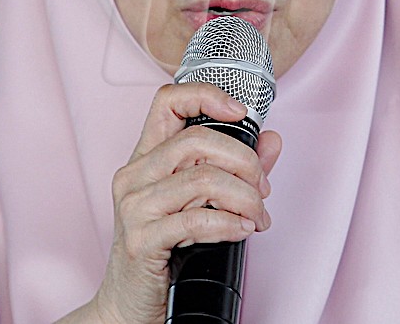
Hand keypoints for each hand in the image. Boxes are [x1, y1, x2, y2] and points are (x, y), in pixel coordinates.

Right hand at [62, 81, 280, 323]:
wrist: (128, 305)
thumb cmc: (164, 252)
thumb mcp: (200, 202)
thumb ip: (236, 169)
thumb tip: (272, 140)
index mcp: (146, 157)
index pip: (167, 101)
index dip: (206, 96)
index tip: (240, 112)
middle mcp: (134, 175)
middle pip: (197, 139)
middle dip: (243, 161)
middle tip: (261, 188)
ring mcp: (134, 206)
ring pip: (202, 179)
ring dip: (244, 198)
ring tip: (256, 217)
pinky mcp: (140, 239)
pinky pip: (196, 220)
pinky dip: (229, 224)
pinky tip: (242, 230)